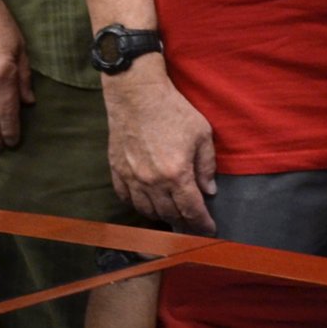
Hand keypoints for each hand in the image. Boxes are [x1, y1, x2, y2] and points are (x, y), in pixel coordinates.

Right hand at [100, 66, 217, 233]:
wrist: (137, 96)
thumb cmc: (173, 111)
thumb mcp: (202, 134)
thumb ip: (207, 165)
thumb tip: (209, 190)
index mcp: (176, 173)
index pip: (191, 209)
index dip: (201, 223)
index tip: (209, 230)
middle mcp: (152, 182)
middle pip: (169, 213)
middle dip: (183, 221)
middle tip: (193, 224)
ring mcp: (132, 178)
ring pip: (146, 210)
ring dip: (161, 216)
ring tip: (172, 216)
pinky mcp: (117, 171)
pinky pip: (126, 198)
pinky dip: (138, 205)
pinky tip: (147, 204)